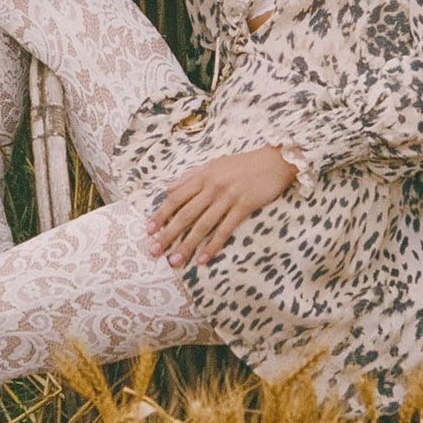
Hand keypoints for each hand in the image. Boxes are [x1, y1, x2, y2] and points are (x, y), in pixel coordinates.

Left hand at [146, 146, 297, 267]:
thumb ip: (190, 177)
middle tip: (154, 251)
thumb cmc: (242, 164)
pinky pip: (225, 230)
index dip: (160, 214)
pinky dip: (213, 245)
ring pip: (202, 225)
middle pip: (185, 214)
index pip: (175, 198)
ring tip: (175, 260)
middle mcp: (212, 187)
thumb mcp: (213, 165)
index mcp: (202, 176)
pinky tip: (203, 258)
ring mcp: (228, 197)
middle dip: (168, 234)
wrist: (273, 161)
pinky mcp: (243, 206)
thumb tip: (167, 189)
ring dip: (187, 244)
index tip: (149, 230)